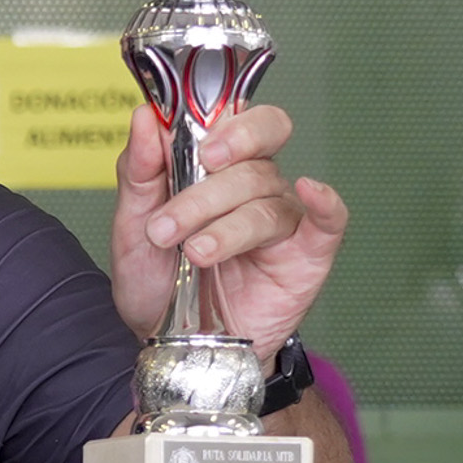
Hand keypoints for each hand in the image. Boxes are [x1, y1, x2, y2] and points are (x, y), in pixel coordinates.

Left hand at [108, 102, 347, 359]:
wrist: (172, 345)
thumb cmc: (157, 283)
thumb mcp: (132, 228)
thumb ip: (139, 173)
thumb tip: (144, 117)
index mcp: (216, 169)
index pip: (237, 122)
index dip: (225, 125)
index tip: (198, 145)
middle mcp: (255, 187)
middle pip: (252, 163)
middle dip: (210, 189)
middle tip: (175, 218)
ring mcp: (283, 220)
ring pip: (266, 201)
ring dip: (224, 227)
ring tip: (192, 255)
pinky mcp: (307, 255)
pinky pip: (329, 220)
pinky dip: (325, 202)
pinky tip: (312, 191)